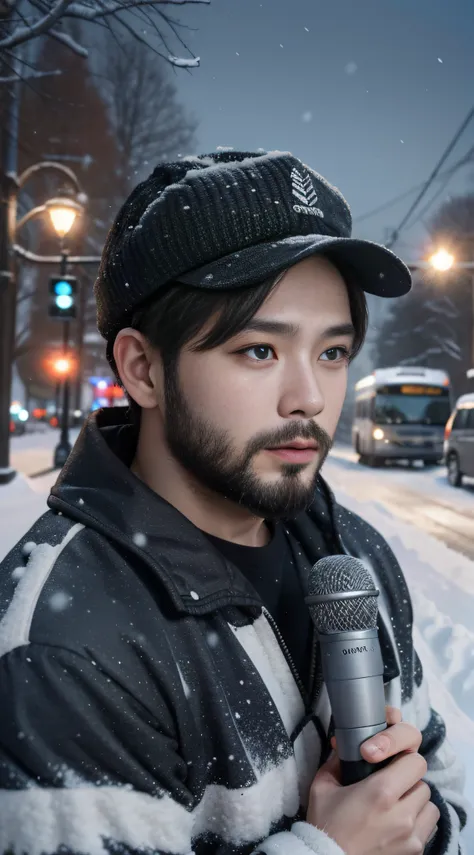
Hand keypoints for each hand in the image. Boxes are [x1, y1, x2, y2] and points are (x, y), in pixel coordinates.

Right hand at [307, 706, 439, 854]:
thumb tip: (343, 743)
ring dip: (416, 802)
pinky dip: (419, 822)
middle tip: (391, 784)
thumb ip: (336, 761)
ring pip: (430, 806)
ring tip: (398, 805)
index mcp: (381, 791)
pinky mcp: (414, 852)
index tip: (392, 763)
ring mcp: (411, 836)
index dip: (404, 759)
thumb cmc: (325, 824)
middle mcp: (402, 814)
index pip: (415, 762)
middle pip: (423, 783)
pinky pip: (428, 827)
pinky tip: (400, 822)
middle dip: (408, 781)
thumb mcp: (323, 787)